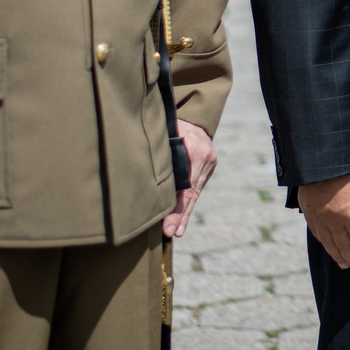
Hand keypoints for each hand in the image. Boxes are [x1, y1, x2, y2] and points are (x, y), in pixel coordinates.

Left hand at [163, 119, 218, 238]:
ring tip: (176, 232)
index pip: (185, 183)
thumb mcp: (163, 133)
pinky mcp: (209, 167)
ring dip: (185, 214)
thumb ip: (157, 154)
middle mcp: (205, 156)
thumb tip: (139, 179)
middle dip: (181, 215)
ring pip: (195, 192)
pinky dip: (188, 204)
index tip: (166, 225)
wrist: (192, 116)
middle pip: (192, 191)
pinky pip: (197, 188)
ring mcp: (209, 162)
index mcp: (194, 147)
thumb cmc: (170, 124)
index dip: (176, 207)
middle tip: (171, 233)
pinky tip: (180, 220)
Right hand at [300, 163, 349, 275]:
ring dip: (339, 257)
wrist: (322, 154)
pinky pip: (317, 234)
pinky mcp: (309, 212)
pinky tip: (329, 248)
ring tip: (346, 266)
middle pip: (346, 247)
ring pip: (330, 244)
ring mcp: (320, 218)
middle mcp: (335, 221)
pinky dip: (325, 245)